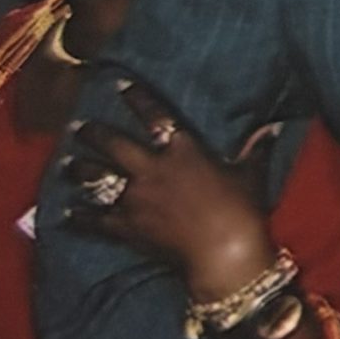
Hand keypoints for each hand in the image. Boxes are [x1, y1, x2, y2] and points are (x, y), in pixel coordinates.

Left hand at [62, 81, 275, 303]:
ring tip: (65, 165)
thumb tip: (273, 127)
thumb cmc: (242, 211)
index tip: (120, 84)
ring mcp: (135, 199)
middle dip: (93, 132)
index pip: (155, 116)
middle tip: (78, 126)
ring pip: (95, 177)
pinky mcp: (127, 227)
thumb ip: (256, 150)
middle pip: (112, 144)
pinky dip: (80, 218)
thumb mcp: (251, 176)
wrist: (225, 255)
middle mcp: (152, 169)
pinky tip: (67, 214)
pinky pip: (95, 220)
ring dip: (78, 169)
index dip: (137, 98)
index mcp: (183, 151)